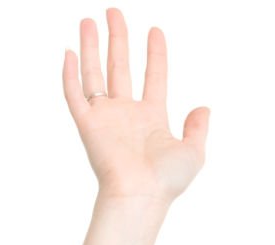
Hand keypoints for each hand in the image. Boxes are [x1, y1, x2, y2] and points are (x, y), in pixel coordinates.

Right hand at [62, 8, 208, 204]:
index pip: (154, 77)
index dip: (156, 54)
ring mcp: (106, 118)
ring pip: (95, 74)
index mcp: (152, 118)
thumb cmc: (167, 181)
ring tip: (90, 20)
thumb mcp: (194, 153)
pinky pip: (74, 95)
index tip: (156, 31)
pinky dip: (70, 74)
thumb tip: (204, 107)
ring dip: (92, 47)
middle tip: (114, 12)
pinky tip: (70, 52)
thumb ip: (198, 128)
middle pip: (120, 67)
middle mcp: (127, 114)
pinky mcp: (87, 125)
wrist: (140, 195)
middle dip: (118, 39)